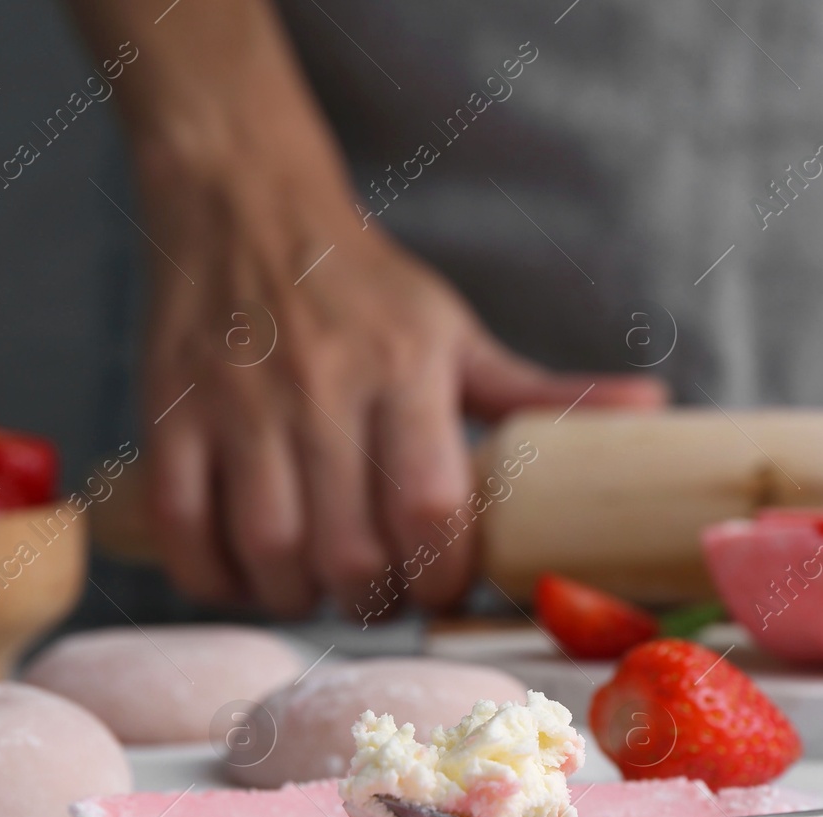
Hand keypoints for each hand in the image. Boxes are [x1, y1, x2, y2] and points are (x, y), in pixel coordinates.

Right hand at [134, 139, 664, 617]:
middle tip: (377, 596)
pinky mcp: (171, 415)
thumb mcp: (455, 332)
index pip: (431, 508)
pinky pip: (185, 530)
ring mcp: (240, 404)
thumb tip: (651, 409)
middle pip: (349, 549)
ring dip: (295, 595)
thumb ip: (537, 393)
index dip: (441, 576)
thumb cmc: (364, 287)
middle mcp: (323, 388)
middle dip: (371, 601)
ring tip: (314, 585)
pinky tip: (242, 572)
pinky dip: (212, 575)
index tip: (441, 588)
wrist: (245, 209)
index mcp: (406, 369)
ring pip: (268, 549)